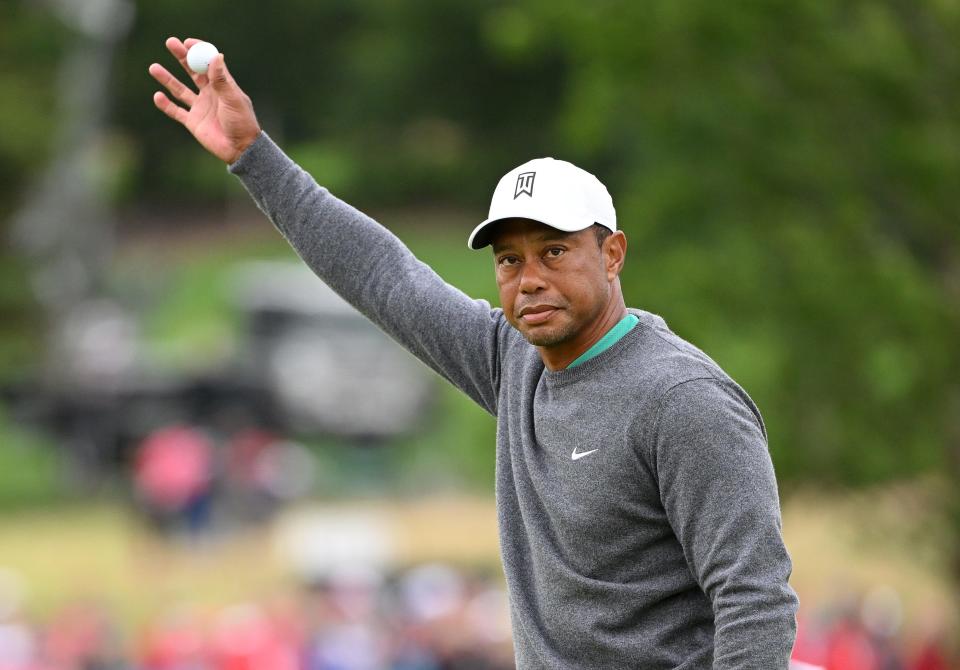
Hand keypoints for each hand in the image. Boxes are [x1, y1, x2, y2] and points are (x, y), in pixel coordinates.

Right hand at [148, 37, 261, 163]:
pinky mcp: (193, 122)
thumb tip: (216, 55)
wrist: (240, 149)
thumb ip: (222, 80)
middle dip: (181, 57)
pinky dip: (166, 104)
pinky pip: (176, 111)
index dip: (198, 51)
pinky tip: (157, 96)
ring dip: (167, 79)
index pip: (208, 62)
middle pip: (192, 71)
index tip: (187, 42)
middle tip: (170, 43)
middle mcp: (210, 93)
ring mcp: (200, 107)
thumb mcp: (233, 99)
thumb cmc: (242, 122)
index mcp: (222, 85)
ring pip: (179, 89)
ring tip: (153, 68)